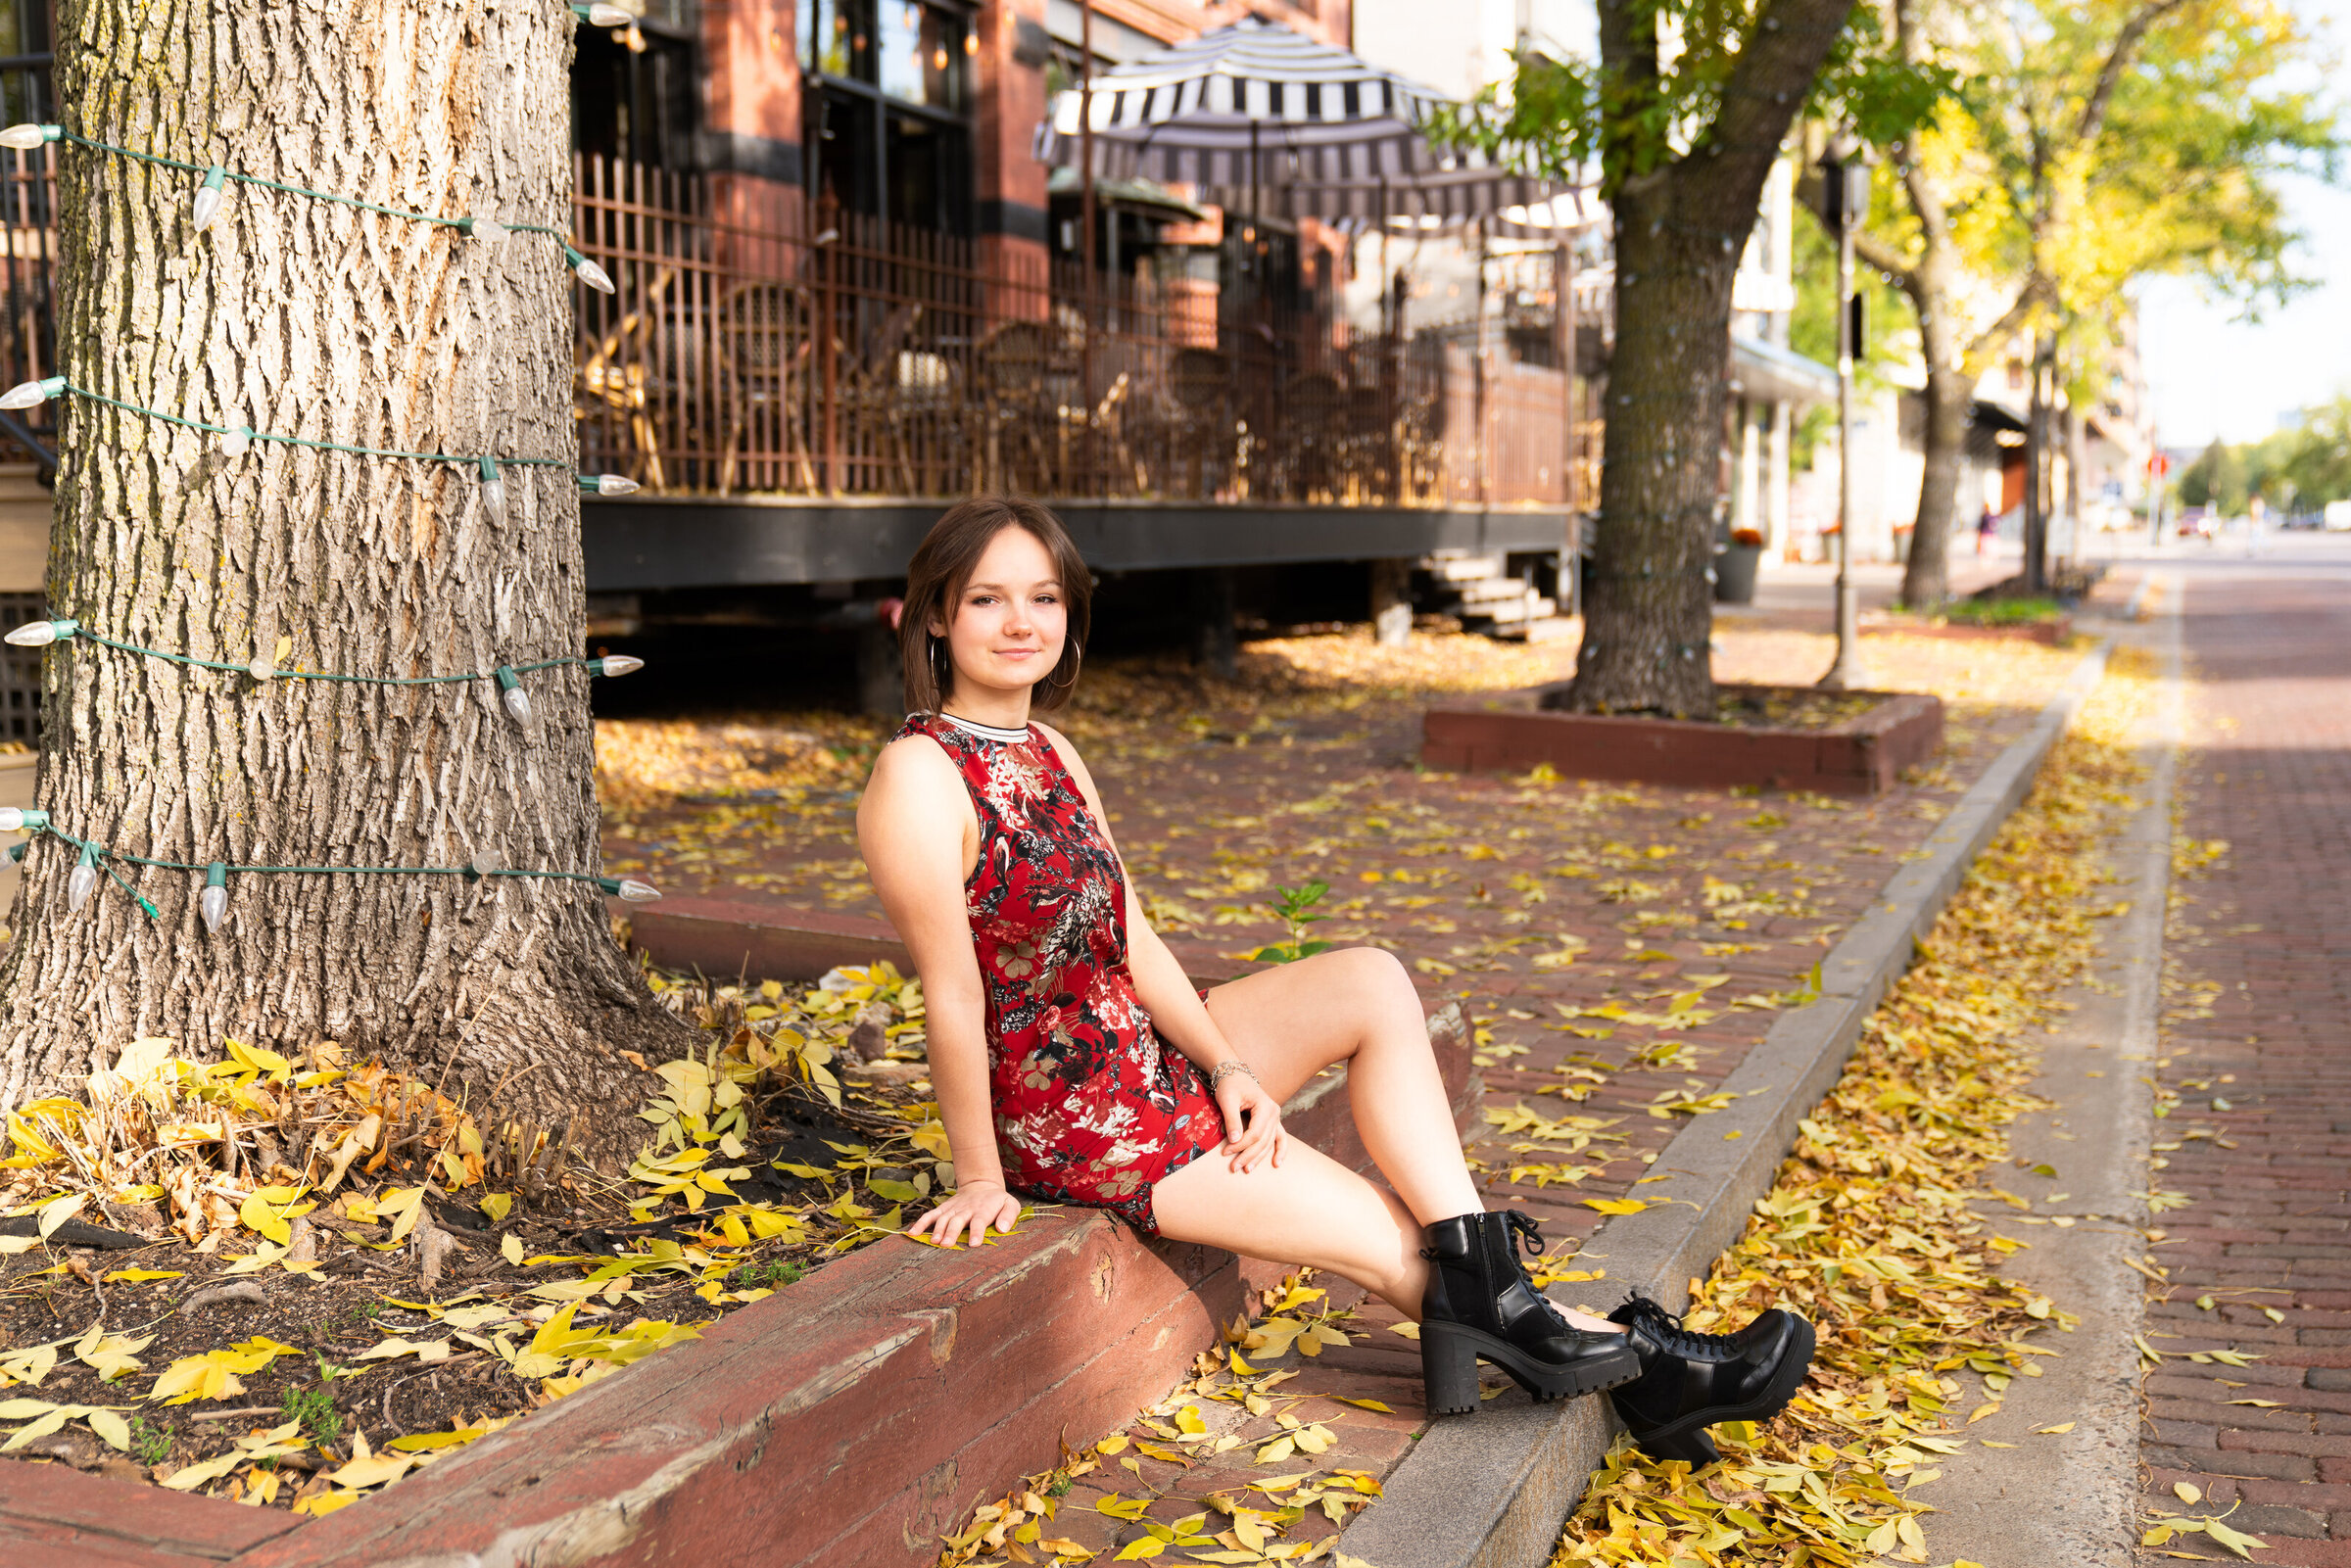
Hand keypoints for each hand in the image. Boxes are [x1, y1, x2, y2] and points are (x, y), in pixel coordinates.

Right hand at [908, 1177, 1022, 1248]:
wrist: (981, 1186)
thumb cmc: (997, 1201)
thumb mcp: (1010, 1204)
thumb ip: (1009, 1215)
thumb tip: (1003, 1229)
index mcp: (984, 1209)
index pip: (980, 1220)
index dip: (977, 1231)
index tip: (974, 1243)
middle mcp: (966, 1209)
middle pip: (958, 1220)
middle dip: (952, 1232)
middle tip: (947, 1245)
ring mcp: (953, 1208)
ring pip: (943, 1218)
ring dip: (937, 1230)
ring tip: (934, 1242)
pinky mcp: (944, 1209)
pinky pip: (930, 1215)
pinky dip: (921, 1223)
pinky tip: (912, 1233)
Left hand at [1213, 1063, 1284, 1173]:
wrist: (1234, 1075)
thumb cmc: (1230, 1085)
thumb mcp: (1227, 1100)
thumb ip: (1232, 1119)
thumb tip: (1234, 1141)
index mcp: (1265, 1106)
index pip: (1255, 1133)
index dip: (1241, 1145)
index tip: (1225, 1152)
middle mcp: (1274, 1113)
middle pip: (1263, 1141)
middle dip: (1248, 1155)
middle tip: (1234, 1167)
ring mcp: (1276, 1117)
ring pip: (1269, 1142)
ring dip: (1259, 1157)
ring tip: (1246, 1169)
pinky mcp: (1273, 1121)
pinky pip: (1280, 1138)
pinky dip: (1280, 1150)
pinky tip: (1277, 1163)